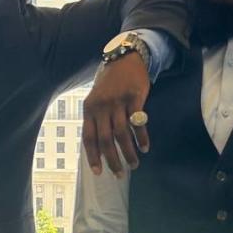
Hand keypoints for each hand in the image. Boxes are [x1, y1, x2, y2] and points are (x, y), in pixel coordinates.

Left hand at [82, 53, 149, 176]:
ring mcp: (117, 102)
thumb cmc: (109, 83)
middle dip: (112, 160)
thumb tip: (99, 147)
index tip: (98, 172)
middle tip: (119, 174)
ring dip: (128, 152)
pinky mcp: (134, 97)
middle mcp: (101, 106)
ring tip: (134, 164)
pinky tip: (144, 148)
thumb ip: (96, 120)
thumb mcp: (96, 99)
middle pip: (105, 139)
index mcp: (88, 109)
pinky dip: (141, 138)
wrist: (125, 58)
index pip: (88, 137)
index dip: (93, 156)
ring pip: (121, 134)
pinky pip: (137, 123)